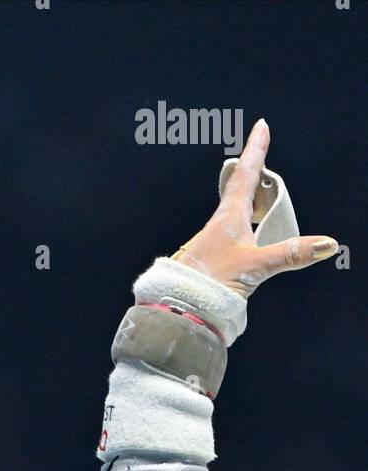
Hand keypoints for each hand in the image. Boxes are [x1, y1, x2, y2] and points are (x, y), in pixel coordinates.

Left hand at [171, 119, 337, 296]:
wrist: (178, 310)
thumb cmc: (210, 284)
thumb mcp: (256, 267)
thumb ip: (290, 254)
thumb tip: (325, 244)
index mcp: (228, 217)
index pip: (246, 175)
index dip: (255, 150)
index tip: (260, 127)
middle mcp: (218, 225)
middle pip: (238, 190)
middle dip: (251, 171)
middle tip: (258, 153)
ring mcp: (211, 242)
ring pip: (232, 212)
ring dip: (246, 199)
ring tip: (257, 193)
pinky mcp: (209, 260)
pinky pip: (229, 234)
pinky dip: (241, 225)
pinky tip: (243, 237)